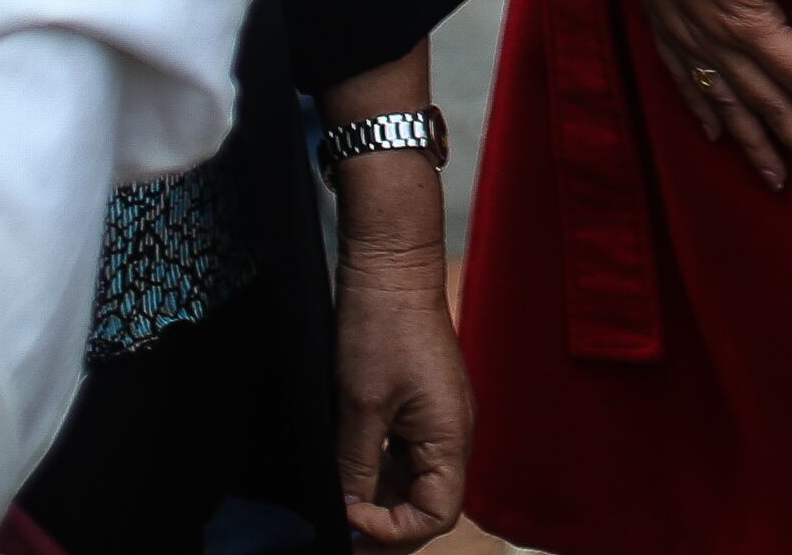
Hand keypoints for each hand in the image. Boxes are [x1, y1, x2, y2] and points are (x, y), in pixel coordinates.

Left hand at [323, 62, 466, 545]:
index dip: (392, 530)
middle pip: (429, 505)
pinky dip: (379, 473)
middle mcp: (453, 433)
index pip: (436, 515)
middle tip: (338, 531)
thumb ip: (355, 467)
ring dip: (380, 501)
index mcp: (451, 436)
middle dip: (386, 527)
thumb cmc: (381, 327)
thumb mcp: (359, 405)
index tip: (347, 515)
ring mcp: (438, 419)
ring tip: (338, 506)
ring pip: (415, 483)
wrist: (391, 262)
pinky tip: (348, 474)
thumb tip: (345, 513)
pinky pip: (406, 457)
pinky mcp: (421, 405)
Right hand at [582, 0, 791, 195]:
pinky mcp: (664, 26)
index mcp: (748, 22)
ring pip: (729, 107)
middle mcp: (716, 42)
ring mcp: (685, 38)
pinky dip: (707, 115)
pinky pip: (689, 87)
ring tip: (778, 181)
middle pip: (769, 108)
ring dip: (756, 146)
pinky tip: (715, 134)